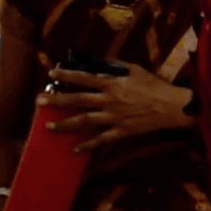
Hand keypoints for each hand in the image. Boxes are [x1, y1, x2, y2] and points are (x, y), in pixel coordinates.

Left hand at [40, 64, 192, 151]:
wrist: (171, 107)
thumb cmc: (155, 85)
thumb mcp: (135, 69)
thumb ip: (116, 65)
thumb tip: (101, 62)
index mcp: (112, 83)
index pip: (84, 78)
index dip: (67, 75)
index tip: (52, 73)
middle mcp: (109, 100)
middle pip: (78, 100)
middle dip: (57, 100)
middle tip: (39, 101)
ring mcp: (113, 118)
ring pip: (84, 121)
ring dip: (65, 124)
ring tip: (48, 126)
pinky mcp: (121, 132)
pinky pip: (101, 140)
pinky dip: (88, 145)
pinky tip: (74, 148)